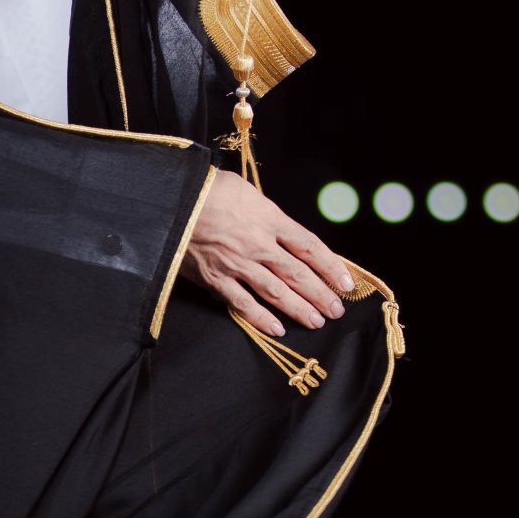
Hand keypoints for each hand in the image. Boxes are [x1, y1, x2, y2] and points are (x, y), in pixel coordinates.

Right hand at [180, 170, 355, 336]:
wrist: (171, 200)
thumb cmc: (207, 189)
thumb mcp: (247, 192)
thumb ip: (266, 214)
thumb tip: (283, 232)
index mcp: (270, 218)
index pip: (310, 246)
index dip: (332, 266)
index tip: (347, 282)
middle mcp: (259, 244)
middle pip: (298, 273)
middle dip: (321, 293)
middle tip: (336, 310)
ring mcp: (238, 264)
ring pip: (276, 292)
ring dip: (300, 309)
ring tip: (316, 321)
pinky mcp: (216, 279)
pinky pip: (243, 303)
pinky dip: (262, 318)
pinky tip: (278, 328)